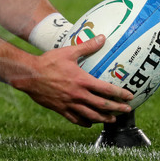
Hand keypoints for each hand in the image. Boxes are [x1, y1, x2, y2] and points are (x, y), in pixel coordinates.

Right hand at [18, 35, 133, 126]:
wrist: (29, 75)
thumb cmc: (48, 61)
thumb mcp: (68, 52)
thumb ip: (87, 46)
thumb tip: (102, 38)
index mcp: (82, 81)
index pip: (106, 90)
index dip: (120, 94)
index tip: (130, 96)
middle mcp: (78, 95)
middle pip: (102, 106)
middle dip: (116, 109)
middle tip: (126, 110)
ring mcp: (69, 104)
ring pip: (91, 115)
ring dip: (104, 118)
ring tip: (112, 120)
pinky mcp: (61, 109)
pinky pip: (76, 119)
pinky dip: (85, 122)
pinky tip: (90, 123)